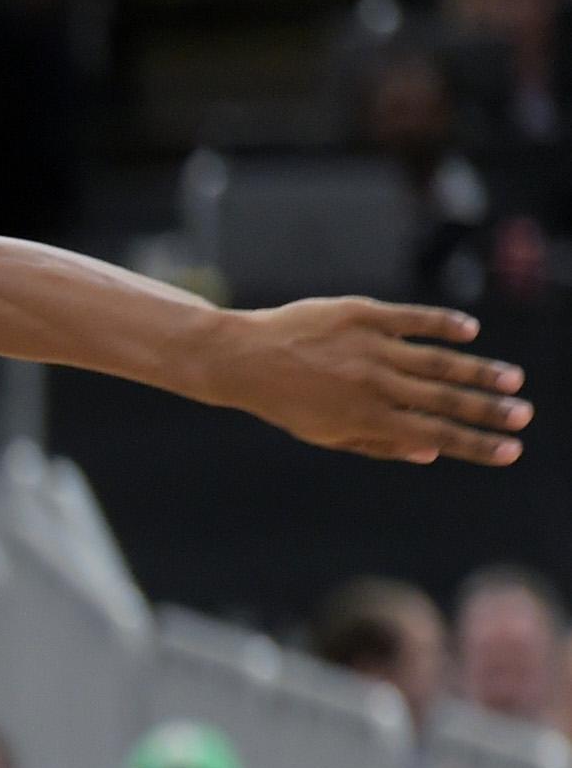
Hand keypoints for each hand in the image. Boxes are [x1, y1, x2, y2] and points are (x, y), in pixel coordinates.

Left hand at [216, 298, 529, 465]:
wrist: (243, 359)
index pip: (434, 435)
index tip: (510, 450)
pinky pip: (412, 320)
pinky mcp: (362, 316)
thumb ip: (378, 444)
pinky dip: (443, 325)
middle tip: (524, 415)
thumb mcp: (326, 433)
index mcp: (365, 420)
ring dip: (478, 370)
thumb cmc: (287, 401)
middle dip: (488, 410)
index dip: (475, 444)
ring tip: (512, 379)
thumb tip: (431, 451)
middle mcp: (372, 385)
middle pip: (444, 400)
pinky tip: (470, 332)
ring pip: (437, 361)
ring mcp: (369, 348)